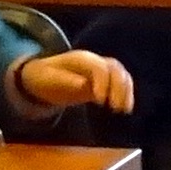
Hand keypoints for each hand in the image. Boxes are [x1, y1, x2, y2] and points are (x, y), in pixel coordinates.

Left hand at [16, 47, 135, 112]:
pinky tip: (126, 107)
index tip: (100, 100)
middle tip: (116, 108)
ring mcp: (101, 67)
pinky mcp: (105, 77)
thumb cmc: (45, 78)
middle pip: (114, 67)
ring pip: (121, 73)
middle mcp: (94, 60)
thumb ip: (67, 81)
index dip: (102, 82)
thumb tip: (84, 85)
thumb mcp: (50, 80)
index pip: (97, 67)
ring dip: (126, 90)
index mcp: (80, 59)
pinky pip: (122, 81)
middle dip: (118, 87)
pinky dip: (126, 92)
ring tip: (124, 110)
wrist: (43, 74)